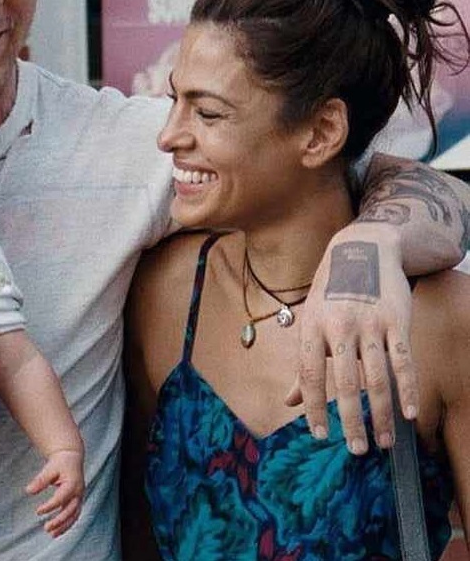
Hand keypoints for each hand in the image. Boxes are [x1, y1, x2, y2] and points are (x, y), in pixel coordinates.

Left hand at [26, 449, 84, 537]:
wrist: (72, 457)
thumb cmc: (60, 463)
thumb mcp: (49, 469)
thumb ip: (40, 480)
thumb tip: (28, 491)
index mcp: (72, 484)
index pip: (61, 499)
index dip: (49, 507)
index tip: (38, 511)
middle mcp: (78, 492)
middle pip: (70, 511)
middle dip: (59, 521)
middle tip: (46, 528)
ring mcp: (80, 497)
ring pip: (74, 516)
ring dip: (64, 526)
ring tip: (52, 534)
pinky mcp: (78, 501)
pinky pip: (74, 515)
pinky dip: (67, 524)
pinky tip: (58, 531)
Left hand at [288, 226, 416, 453]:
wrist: (362, 248)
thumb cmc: (331, 293)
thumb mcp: (311, 321)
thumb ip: (304, 364)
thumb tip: (289, 401)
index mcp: (312, 327)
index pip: (309, 374)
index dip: (313, 406)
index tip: (319, 435)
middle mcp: (338, 326)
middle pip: (343, 382)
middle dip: (349, 420)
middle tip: (355, 450)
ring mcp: (368, 323)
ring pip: (375, 377)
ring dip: (380, 413)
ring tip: (383, 442)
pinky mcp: (396, 320)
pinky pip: (403, 361)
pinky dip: (408, 389)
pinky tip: (410, 414)